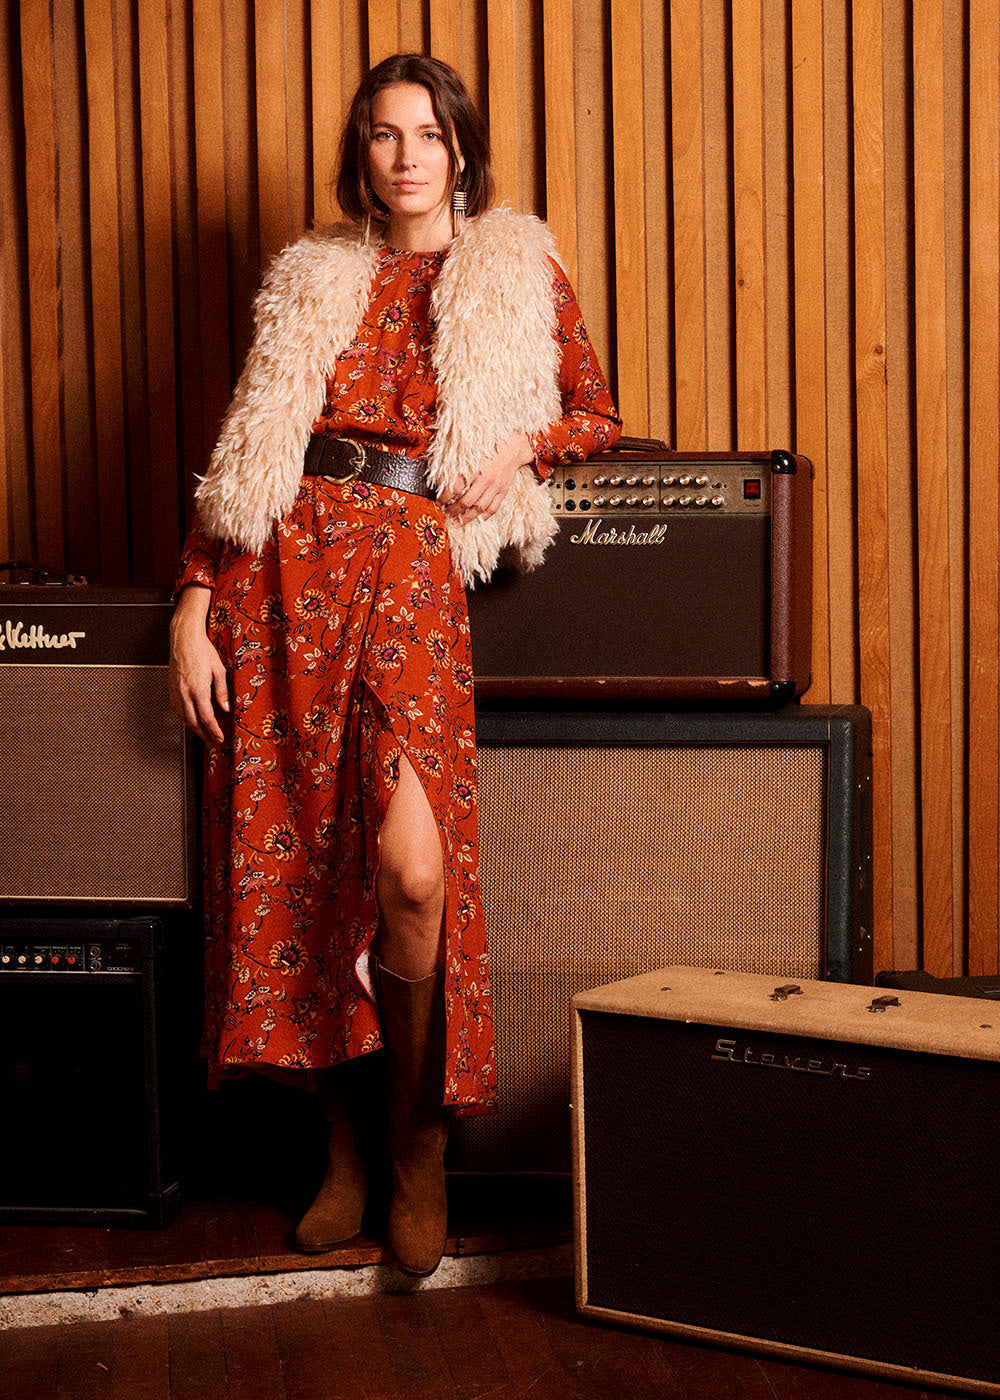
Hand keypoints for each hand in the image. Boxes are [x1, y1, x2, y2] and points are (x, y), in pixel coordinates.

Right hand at [168, 585, 228, 744]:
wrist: (184, 638)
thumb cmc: (202, 650)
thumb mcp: (219, 670)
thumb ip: (222, 692)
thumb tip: (225, 708)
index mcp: (198, 689)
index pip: (207, 717)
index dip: (214, 731)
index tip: (219, 739)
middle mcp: (184, 692)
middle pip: (193, 722)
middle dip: (204, 735)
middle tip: (212, 742)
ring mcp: (176, 691)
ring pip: (183, 717)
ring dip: (194, 728)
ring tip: (203, 734)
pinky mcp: (171, 688)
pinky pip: (177, 708)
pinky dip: (184, 718)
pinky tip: (190, 719)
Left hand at [440, 432, 534, 522]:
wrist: (513, 447)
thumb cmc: (491, 447)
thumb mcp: (472, 451)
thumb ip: (459, 463)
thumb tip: (445, 475)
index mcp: (475, 468)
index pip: (456, 487)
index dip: (445, 497)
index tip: (438, 502)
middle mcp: (486, 479)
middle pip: (466, 501)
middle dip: (454, 510)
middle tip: (446, 515)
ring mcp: (496, 487)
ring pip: (479, 508)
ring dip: (467, 518)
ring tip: (458, 523)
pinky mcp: (503, 491)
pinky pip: (494, 507)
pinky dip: (485, 515)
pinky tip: (479, 519)